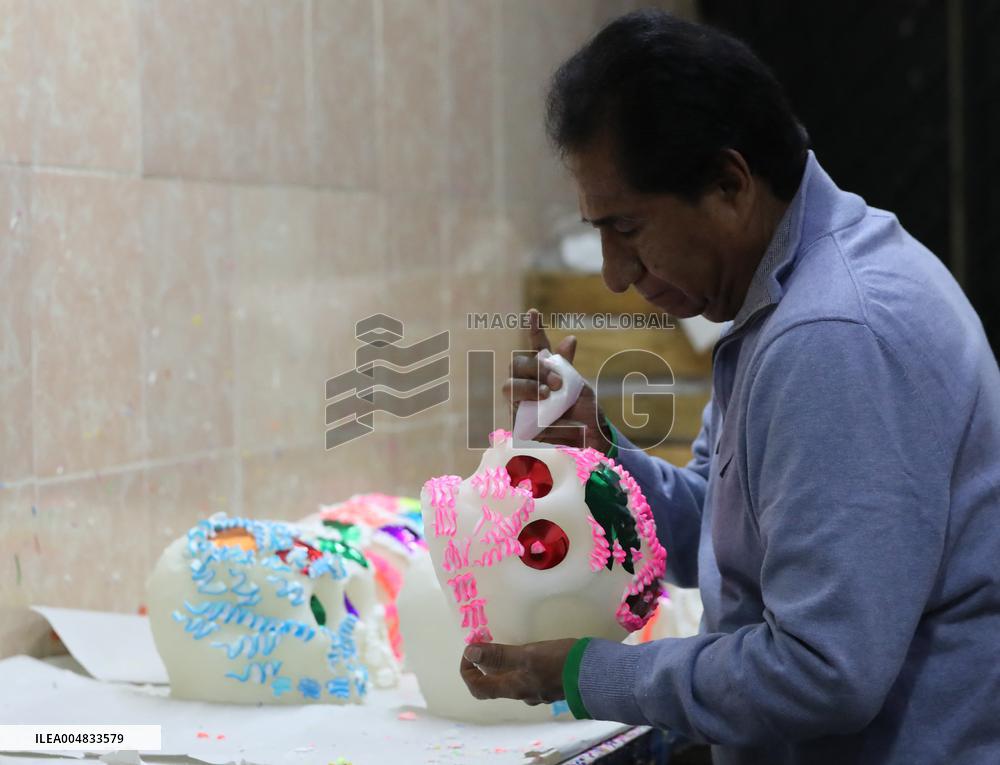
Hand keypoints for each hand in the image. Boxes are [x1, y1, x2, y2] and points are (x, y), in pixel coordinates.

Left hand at [460, 639, 576, 704]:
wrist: (595, 673)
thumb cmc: (560, 663)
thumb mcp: (527, 654)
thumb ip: (499, 655)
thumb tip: (470, 652)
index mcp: (513, 688)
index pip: (478, 689)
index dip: (467, 671)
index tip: (470, 650)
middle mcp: (522, 693)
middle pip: (494, 683)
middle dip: (485, 662)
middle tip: (487, 640)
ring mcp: (537, 690)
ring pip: (511, 678)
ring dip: (503, 662)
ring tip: (507, 641)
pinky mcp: (550, 683)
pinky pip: (527, 675)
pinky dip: (519, 663)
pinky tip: (529, 649)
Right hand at [503, 308, 613, 453]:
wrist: (591, 442)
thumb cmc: (582, 412)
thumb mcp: (578, 387)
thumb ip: (566, 367)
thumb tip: (570, 339)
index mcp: (542, 372)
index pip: (534, 347)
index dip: (534, 330)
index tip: (535, 313)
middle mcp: (527, 386)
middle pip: (516, 365)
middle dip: (534, 369)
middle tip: (556, 383)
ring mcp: (520, 405)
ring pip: (509, 387)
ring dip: (529, 387)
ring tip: (548, 396)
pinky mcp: (519, 427)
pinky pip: (520, 415)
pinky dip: (545, 419)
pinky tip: (563, 426)